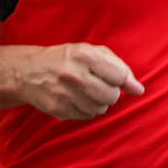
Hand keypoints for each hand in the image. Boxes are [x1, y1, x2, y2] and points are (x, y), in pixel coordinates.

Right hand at [17, 43, 143, 119]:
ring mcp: (65, 94)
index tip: (129, 85)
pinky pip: (87, 116)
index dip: (126, 81)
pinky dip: (87, 110)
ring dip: (100, 102)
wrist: (29, 71)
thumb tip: (138, 89)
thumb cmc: (67, 58)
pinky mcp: (59, 110)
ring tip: (88, 91)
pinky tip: (78, 99)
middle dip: (111, 93)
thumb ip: (118, 66)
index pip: (119, 75)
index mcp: (85, 55)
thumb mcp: (91, 52)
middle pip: (111, 96)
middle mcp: (74, 75)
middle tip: (102, 86)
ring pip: (100, 109)